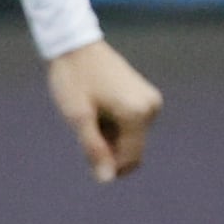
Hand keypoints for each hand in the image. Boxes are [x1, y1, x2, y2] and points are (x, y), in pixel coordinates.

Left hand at [45, 38, 162, 182]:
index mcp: (137, 114)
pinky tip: (98, 107)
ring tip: (90, 113)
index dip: (107, 165)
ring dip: (109, 136)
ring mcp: (151, 101)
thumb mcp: (78, 117)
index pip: (130, 159)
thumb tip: (106, 179)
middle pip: (131, 149)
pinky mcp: (146, 96)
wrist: (74, 44)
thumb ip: (93, 149)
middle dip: (108, 148)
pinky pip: (132, 124)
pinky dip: (114, 124)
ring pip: (130, 137)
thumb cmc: (73, 79)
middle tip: (84, 127)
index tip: (85, 148)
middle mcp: (151, 108)